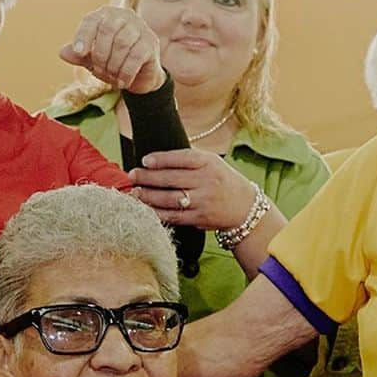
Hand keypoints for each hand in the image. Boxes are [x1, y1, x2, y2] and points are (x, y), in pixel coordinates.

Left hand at [59, 7, 164, 94]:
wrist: (140, 76)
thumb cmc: (113, 62)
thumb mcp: (92, 59)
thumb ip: (79, 55)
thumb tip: (62, 53)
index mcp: (106, 15)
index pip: (92, 20)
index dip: (84, 36)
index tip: (79, 53)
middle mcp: (125, 16)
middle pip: (108, 30)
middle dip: (100, 55)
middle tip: (99, 71)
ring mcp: (140, 28)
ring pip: (122, 43)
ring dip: (113, 65)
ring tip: (111, 77)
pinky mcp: (151, 43)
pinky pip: (136, 56)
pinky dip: (125, 72)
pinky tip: (121, 82)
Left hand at [130, 150, 258, 228]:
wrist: (244, 207)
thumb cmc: (222, 181)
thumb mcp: (212, 163)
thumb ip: (189, 160)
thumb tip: (156, 159)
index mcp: (208, 163)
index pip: (181, 158)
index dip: (161, 159)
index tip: (145, 160)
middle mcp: (206, 181)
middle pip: (171, 179)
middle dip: (148, 178)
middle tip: (132, 176)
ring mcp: (203, 201)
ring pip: (169, 199)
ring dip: (149, 196)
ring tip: (135, 193)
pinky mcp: (199, 218)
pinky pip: (174, 216)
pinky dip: (158, 213)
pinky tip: (146, 209)